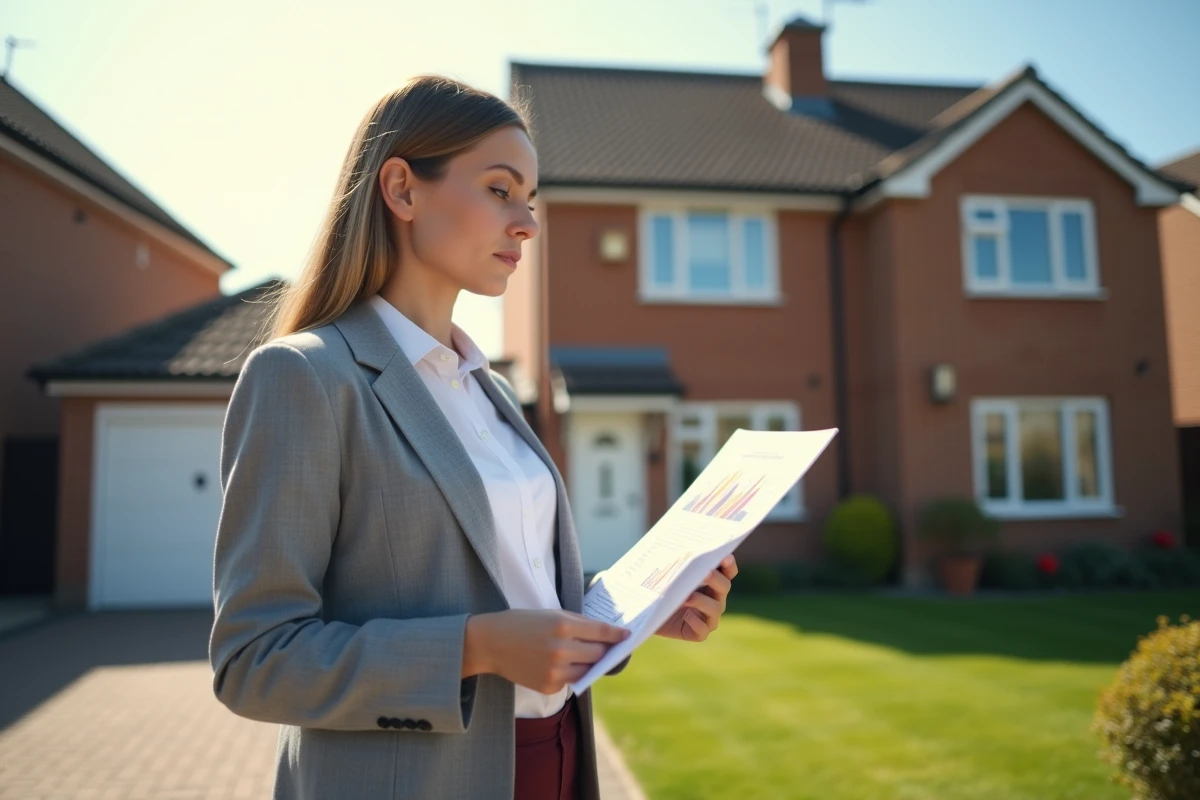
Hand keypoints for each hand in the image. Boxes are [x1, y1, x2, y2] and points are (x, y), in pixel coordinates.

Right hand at [464, 609, 629, 693]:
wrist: (491, 643)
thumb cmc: (522, 623)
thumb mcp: (551, 614)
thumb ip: (578, 623)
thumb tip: (603, 632)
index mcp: (563, 626)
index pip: (601, 632)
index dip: (617, 635)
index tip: (626, 636)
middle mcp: (561, 649)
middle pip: (597, 653)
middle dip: (604, 649)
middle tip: (606, 646)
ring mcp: (555, 671)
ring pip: (587, 671)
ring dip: (589, 664)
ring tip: (584, 656)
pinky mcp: (549, 686)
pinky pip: (571, 681)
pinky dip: (571, 673)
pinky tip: (560, 664)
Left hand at [654, 554, 736, 641]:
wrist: (648, 613)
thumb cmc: (659, 588)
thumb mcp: (666, 573)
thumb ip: (677, 563)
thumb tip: (682, 550)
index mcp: (711, 581)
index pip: (727, 571)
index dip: (729, 564)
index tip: (724, 557)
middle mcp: (714, 599)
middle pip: (724, 586)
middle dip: (715, 579)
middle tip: (704, 573)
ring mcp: (708, 617)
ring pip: (716, 608)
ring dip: (702, 601)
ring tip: (687, 597)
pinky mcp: (698, 633)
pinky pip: (703, 630)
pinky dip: (697, 623)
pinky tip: (686, 616)